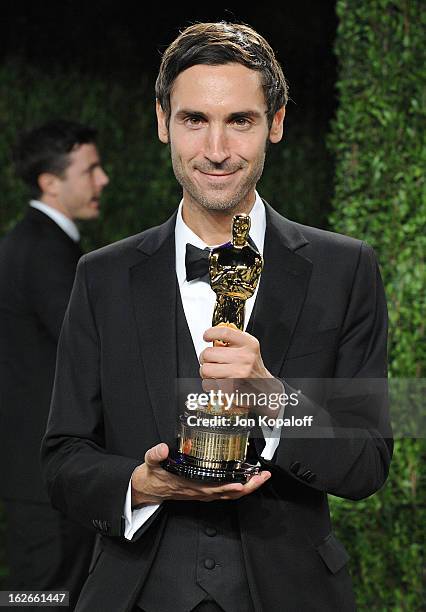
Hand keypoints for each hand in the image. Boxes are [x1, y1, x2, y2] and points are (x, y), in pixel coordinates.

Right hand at [131, 443, 270, 506]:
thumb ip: (155, 454)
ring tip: (260, 477)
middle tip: (263, 476)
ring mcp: (203, 493)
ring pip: (230, 495)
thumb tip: (162, 448)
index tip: (242, 481)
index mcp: (190, 485)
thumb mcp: (150, 463)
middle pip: (230, 494)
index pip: (214, 488)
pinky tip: (246, 480)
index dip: (230, 486)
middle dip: (248, 486)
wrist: (147, 489)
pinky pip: (226, 493)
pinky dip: (239, 488)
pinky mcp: (204, 492)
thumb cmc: (152, 476)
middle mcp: (200, 492)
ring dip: (247, 488)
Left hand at [199, 326, 283, 417]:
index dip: (211, 333)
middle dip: (205, 357)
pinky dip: (210, 383)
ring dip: (205, 371)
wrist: (265, 388)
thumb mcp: (248, 348)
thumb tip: (212, 338)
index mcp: (250, 344)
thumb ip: (232, 341)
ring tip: (213, 371)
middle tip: (210, 359)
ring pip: (206, 369)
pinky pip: (209, 383)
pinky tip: (219, 380)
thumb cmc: (253, 367)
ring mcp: (239, 373)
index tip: (206, 336)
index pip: (225, 332)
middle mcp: (245, 358)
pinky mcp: (232, 387)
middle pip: (209, 353)